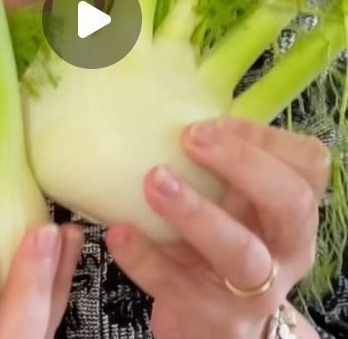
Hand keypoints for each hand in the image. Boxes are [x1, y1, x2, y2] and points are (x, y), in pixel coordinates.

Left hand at [105, 119, 329, 338]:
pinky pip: (178, 287)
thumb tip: (170, 109)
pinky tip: (118, 232)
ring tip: (154, 180)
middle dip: (242, 163)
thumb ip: (221, 167)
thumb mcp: (233, 207)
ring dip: (195, 212)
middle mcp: (285, 249)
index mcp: (291, 212)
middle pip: (289, 202)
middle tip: (191, 137)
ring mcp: (253, 291)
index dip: (264, 137)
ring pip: (240, 253)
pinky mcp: (211, 319)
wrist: (212, 323)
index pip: (307, 165)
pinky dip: (145, 258)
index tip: (213, 121)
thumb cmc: (219, 247)